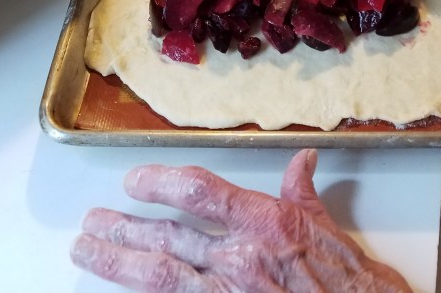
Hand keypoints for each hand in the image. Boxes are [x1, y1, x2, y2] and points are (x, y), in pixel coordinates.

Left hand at [71, 148, 411, 291]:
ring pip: (160, 276)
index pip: (199, 193)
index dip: (159, 183)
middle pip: (167, 238)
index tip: (133, 181)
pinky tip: (126, 290)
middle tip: (92, 222)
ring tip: (88, 251)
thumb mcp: (329, 225)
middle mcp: (241, 257)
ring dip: (120, 263)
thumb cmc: (352, 282)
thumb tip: (300, 161)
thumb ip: (303, 191)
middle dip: (124, 228)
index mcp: (265, 222)